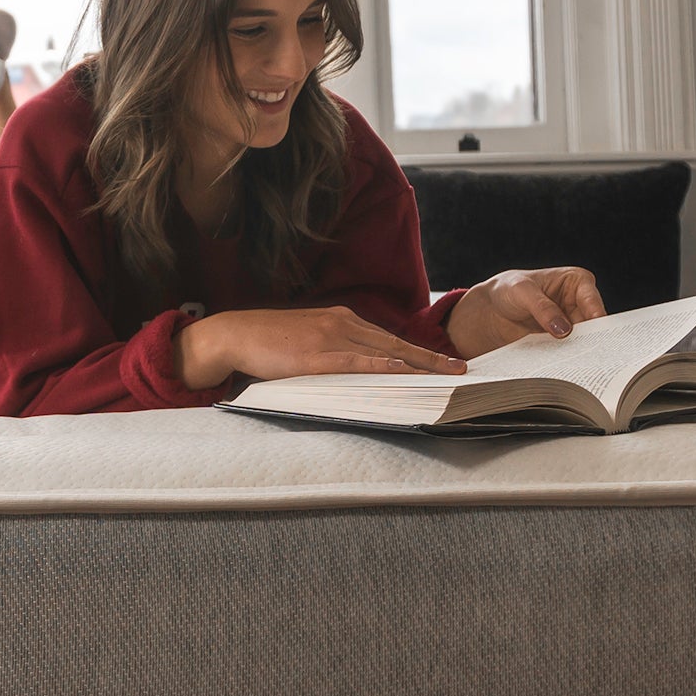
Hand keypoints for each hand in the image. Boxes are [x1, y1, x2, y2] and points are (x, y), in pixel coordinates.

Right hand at [176, 305, 466, 389]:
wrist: (235, 335)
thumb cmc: (268, 342)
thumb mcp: (307, 341)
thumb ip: (333, 351)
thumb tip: (357, 369)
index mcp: (341, 319)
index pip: (389, 337)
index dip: (419, 350)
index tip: (443, 361)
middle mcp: (342, 323)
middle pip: (397, 342)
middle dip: (431, 357)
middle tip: (460, 369)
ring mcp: (331, 338)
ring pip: (385, 350)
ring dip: (418, 364)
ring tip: (444, 376)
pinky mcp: (317, 355)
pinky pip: (357, 361)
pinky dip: (383, 365)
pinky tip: (402, 371)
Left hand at [445, 267, 606, 358]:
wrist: (490, 309)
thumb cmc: (508, 289)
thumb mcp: (522, 292)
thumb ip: (542, 308)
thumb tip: (564, 330)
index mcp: (576, 282)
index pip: (592, 300)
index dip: (596, 316)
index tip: (596, 332)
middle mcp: (579, 303)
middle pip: (593, 324)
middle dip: (591, 339)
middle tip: (589, 356)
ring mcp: (571, 324)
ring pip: (583, 341)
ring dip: (579, 352)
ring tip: (576, 365)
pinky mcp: (561, 341)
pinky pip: (569, 351)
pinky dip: (567, 359)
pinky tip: (562, 368)